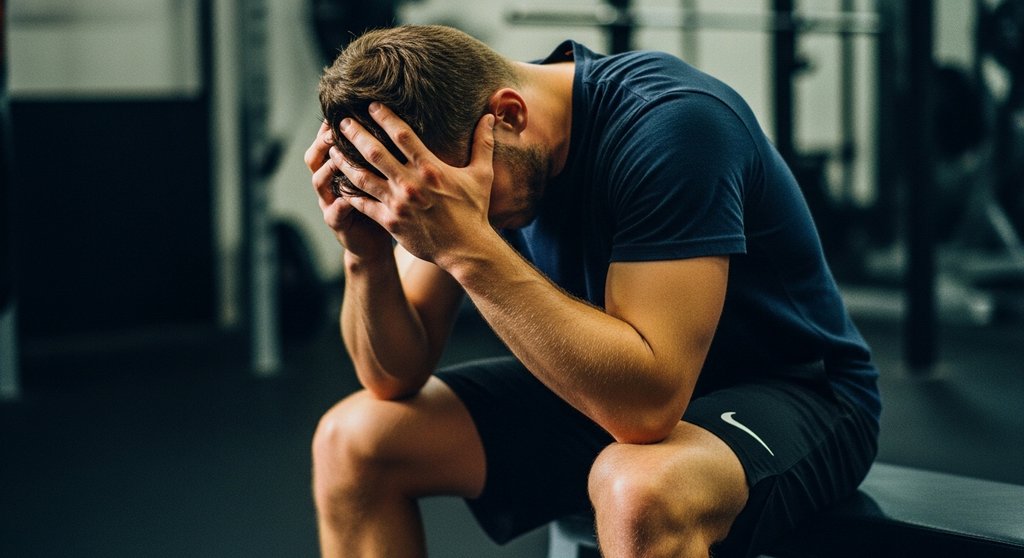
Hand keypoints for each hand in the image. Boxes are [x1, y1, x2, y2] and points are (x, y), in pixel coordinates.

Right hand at [304, 121, 392, 260]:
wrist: (375, 237)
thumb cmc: (382, 200)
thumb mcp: (381, 173)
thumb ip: (382, 151)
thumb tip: (397, 121)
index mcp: (337, 166)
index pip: (327, 141)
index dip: (330, 126)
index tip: (342, 110)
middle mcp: (328, 182)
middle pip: (315, 156)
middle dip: (323, 142)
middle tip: (336, 129)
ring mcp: (329, 202)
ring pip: (319, 181)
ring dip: (329, 168)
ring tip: (338, 158)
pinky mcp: (336, 222)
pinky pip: (334, 212)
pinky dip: (339, 205)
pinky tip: (346, 200)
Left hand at [331, 103, 496, 267]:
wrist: (466, 249)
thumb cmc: (474, 212)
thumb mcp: (482, 176)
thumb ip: (483, 144)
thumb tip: (490, 118)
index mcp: (430, 168)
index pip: (403, 136)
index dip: (385, 118)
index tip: (371, 105)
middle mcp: (410, 183)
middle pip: (375, 152)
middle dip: (356, 134)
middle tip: (341, 122)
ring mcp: (398, 203)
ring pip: (362, 177)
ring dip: (345, 162)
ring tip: (332, 150)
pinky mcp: (390, 222)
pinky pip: (363, 204)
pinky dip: (349, 193)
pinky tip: (337, 183)